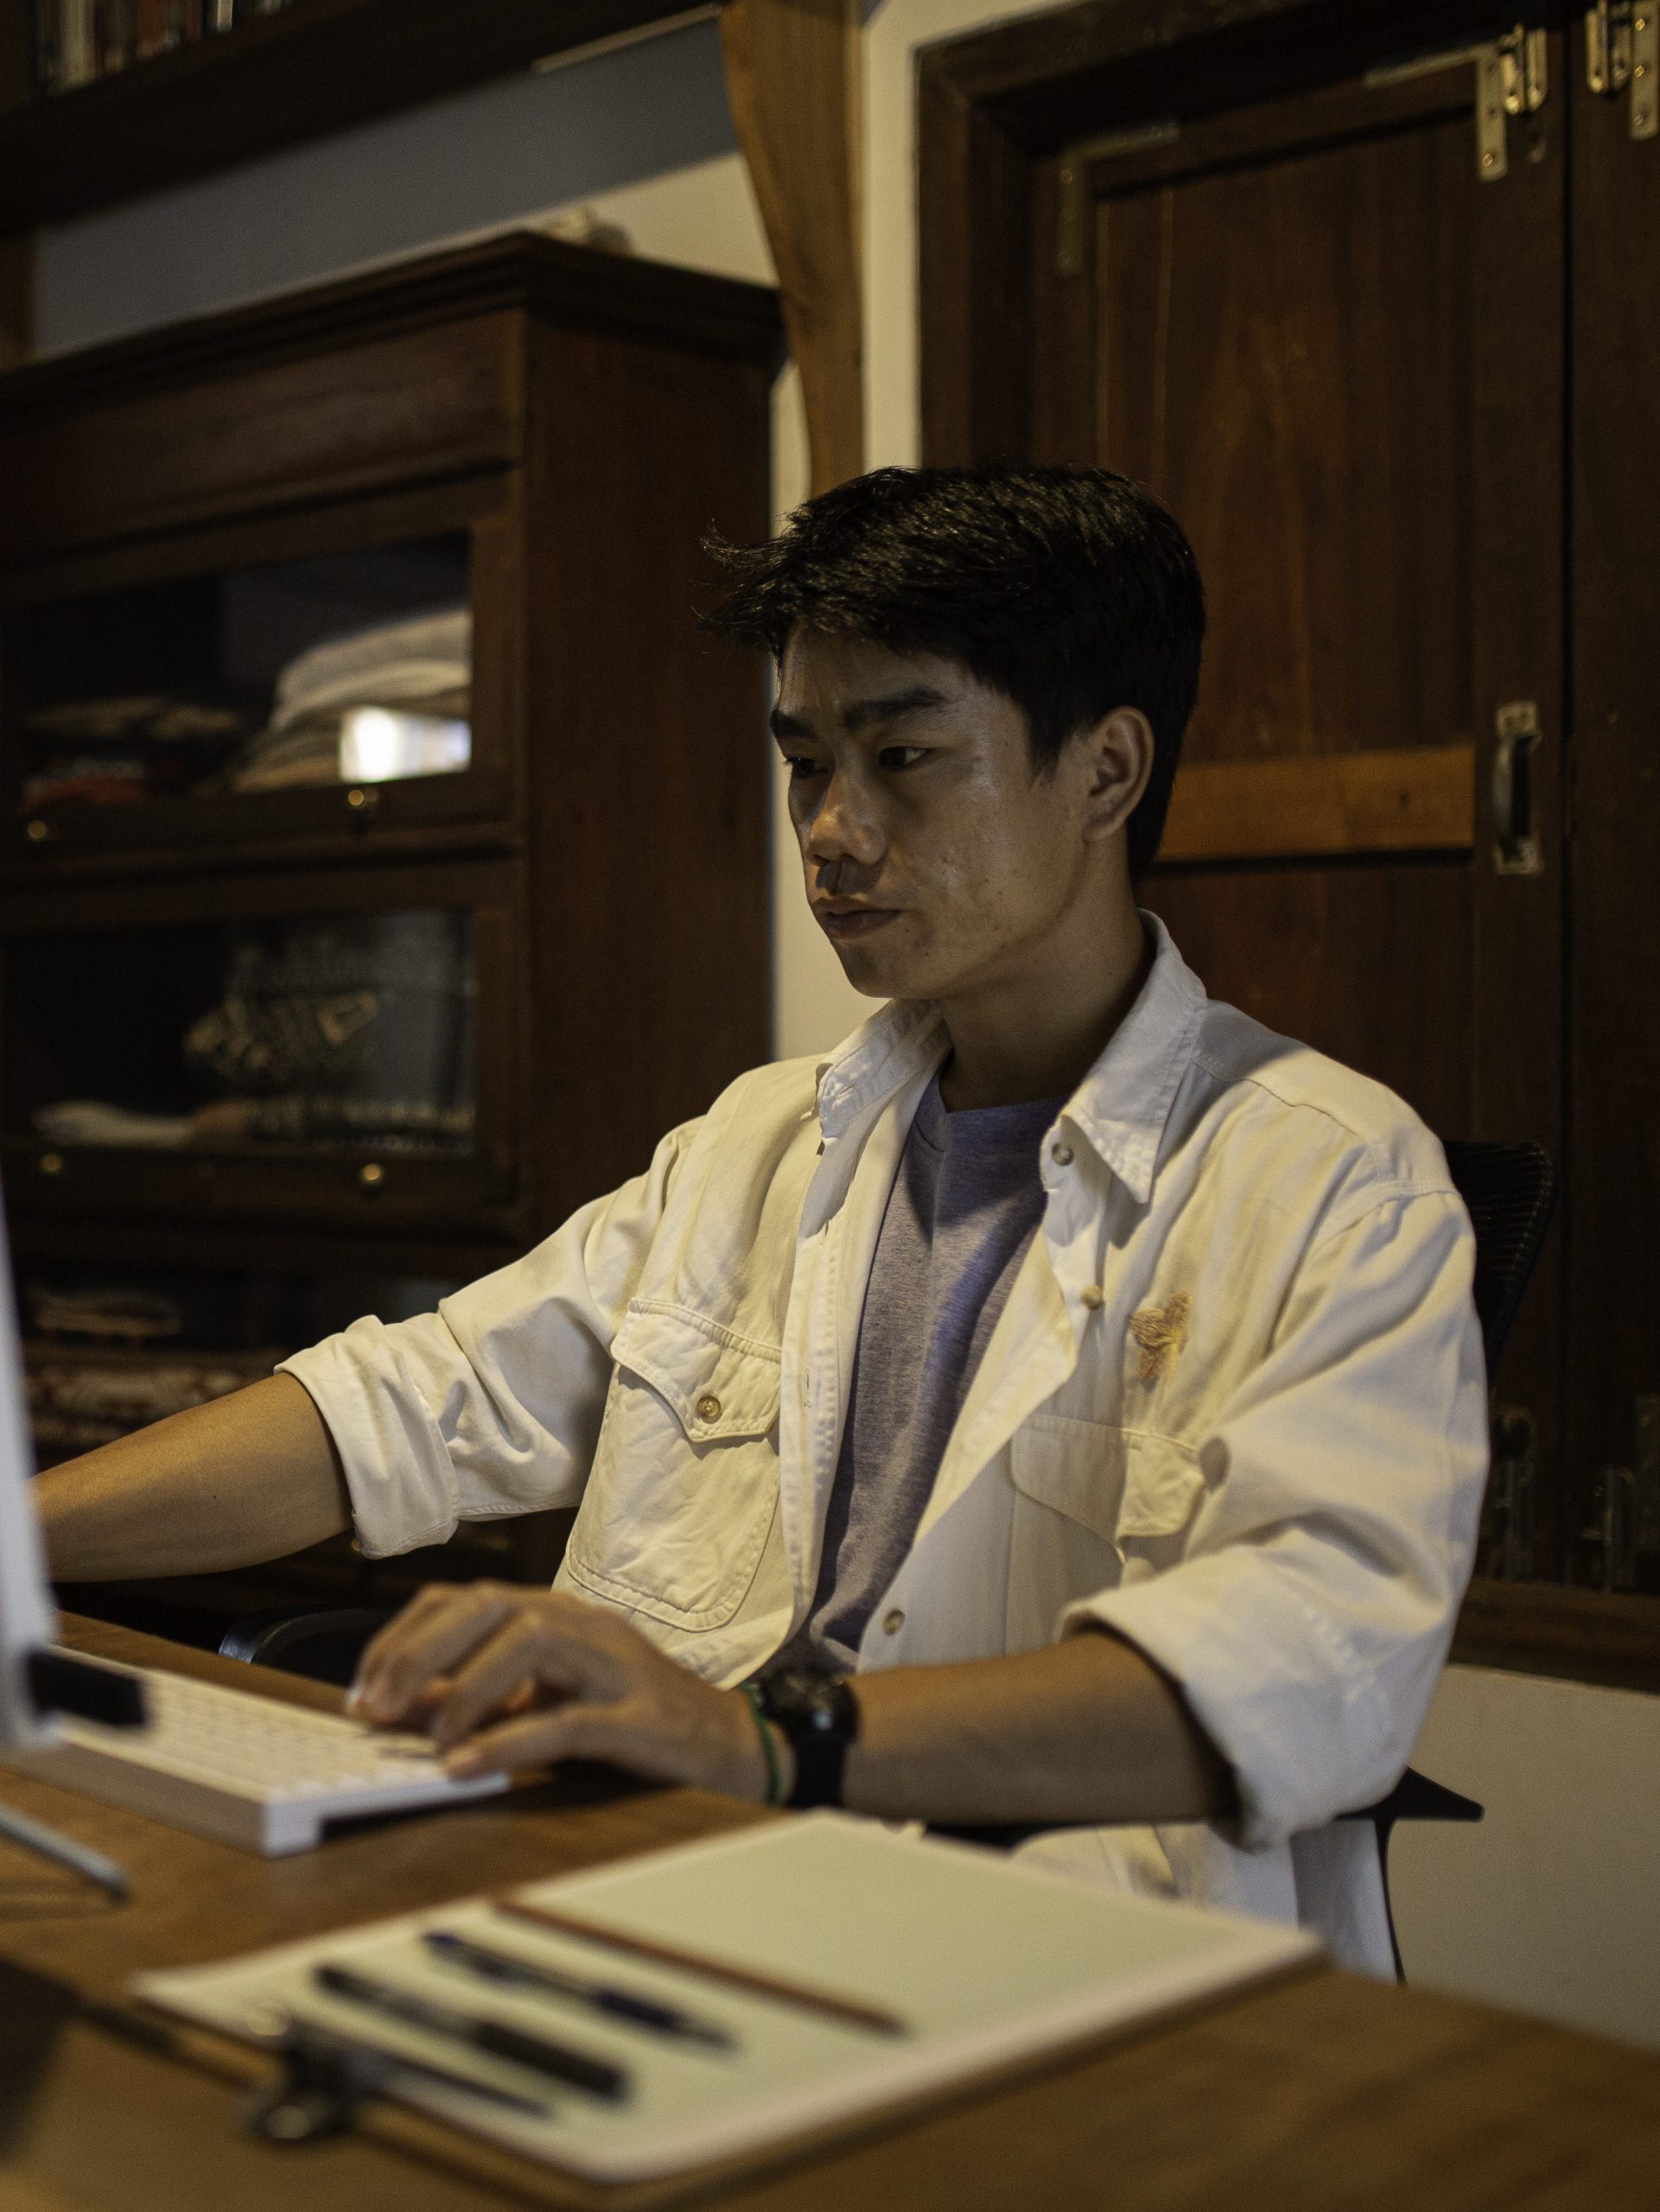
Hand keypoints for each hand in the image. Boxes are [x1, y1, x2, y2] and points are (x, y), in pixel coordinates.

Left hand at [347, 1582, 774, 1799]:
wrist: (723, 1742)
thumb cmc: (627, 1718)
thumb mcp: (547, 1699)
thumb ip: (485, 1694)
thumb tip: (406, 1707)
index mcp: (554, 1612)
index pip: (462, 1599)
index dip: (404, 1638)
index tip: (363, 1691)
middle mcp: (580, 1621)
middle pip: (488, 1606)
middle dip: (419, 1654)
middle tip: (375, 1711)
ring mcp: (612, 1662)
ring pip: (527, 1643)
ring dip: (464, 1691)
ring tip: (427, 1741)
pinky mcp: (637, 1713)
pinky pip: (566, 1719)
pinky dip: (509, 1740)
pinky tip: (468, 1766)